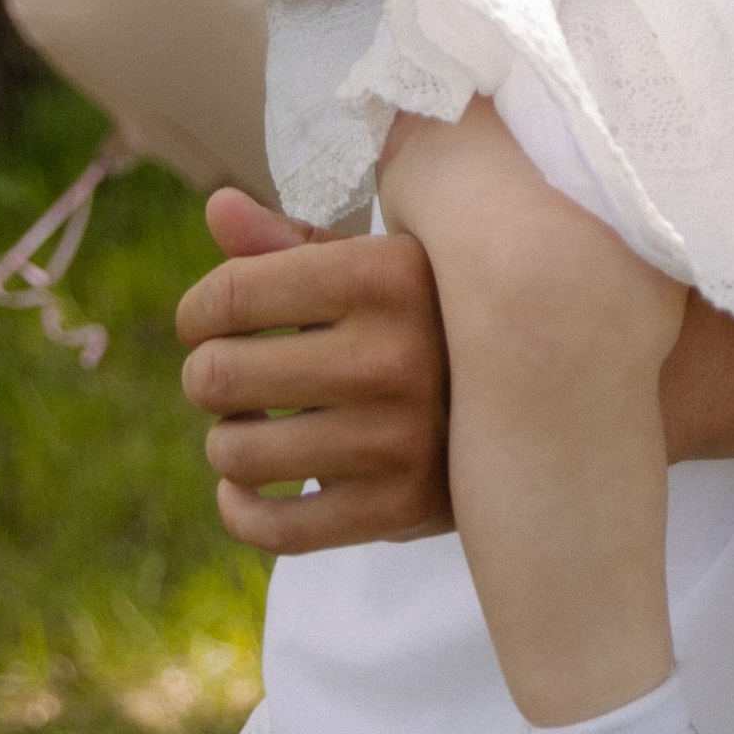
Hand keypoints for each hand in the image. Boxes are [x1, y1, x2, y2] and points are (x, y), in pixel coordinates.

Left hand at [175, 187, 450, 549]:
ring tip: (256, 426)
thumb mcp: (376, 268)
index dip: (197, 312)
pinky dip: (241, 508)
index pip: (230, 294)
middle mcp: (397, 355)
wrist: (536, 404)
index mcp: (386, 275)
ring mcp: (402, 438)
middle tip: (233, 379)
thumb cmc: (430, 321)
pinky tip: (248, 487)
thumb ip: (291, 243)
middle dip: (208, 378)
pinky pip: (274, 527)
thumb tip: (217, 206)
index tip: (207, 322)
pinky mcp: (400, 507)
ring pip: (237, 454)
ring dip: (228, 443)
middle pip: (219, 376)